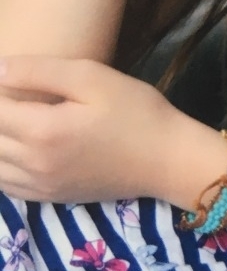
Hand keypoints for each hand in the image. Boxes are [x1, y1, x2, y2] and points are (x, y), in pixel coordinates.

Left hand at [0, 56, 178, 202]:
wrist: (166, 159)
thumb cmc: (135, 111)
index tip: (1, 75)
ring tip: (10, 116)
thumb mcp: (94, 79)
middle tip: (6, 94)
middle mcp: (33, 163)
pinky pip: (5, 186)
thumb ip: (42, 72)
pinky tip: (10, 147)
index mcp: (43, 130)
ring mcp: (39, 185)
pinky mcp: (49, 198)